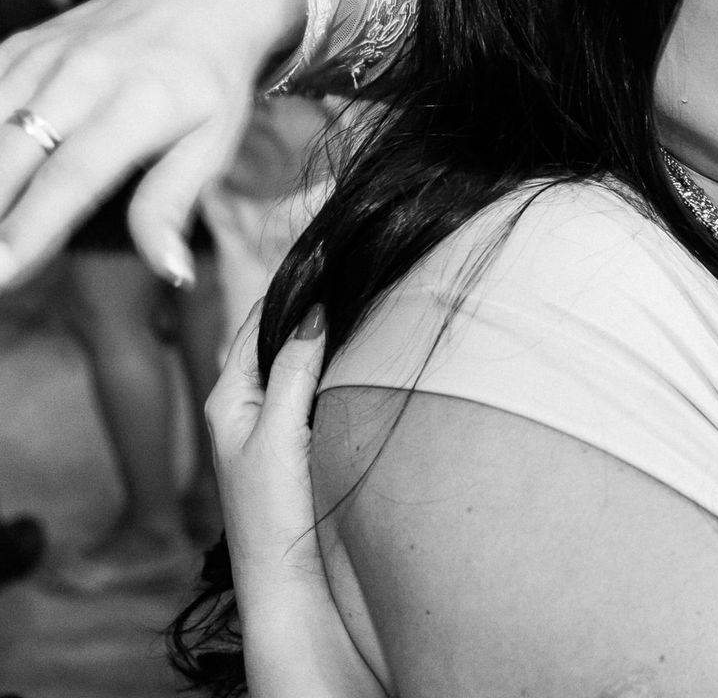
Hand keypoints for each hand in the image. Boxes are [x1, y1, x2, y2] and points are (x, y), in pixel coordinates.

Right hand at [0, 0, 306, 290]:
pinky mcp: (18, 45)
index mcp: (139, 103)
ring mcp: (42, 55)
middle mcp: (82, 74)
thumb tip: (172, 273)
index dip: (31, 227)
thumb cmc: (212, 85)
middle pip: (12, 156)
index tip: (0, 275)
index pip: (73, 176)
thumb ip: (174, 204)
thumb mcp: (214, 143)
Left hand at [208, 302, 384, 697]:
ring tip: (366, 303)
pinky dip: (340, 370)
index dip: (290, 288)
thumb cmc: (273, 513)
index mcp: (228, 397)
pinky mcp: (303, 445)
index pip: (258, 322)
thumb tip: (315, 309)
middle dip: (313, 307)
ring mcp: (276, 426)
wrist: (290, 584)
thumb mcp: (279, 432)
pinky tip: (368, 358)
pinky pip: (320, 392)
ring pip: (302, 365)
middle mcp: (248, 406)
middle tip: (354, 270)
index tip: (327, 255)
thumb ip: (293, 369)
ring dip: (329, 339)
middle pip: (280, 339)